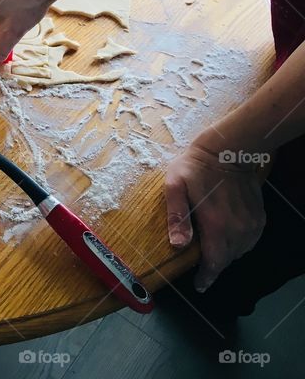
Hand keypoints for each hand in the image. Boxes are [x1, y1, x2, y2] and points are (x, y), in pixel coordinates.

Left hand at [164, 132, 265, 291]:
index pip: (214, 261)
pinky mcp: (259, 217)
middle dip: (214, 267)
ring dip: (226, 256)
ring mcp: (251, 223)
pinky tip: (227, 238)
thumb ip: (177, 216)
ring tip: (212, 253)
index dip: (207, 277)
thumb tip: (178, 245)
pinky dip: (238, 244)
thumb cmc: (196, 166)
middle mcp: (238, 228)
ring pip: (240, 251)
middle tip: (201, 269)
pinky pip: (250, 240)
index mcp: (216, 224)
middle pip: (227, 259)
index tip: (199, 285)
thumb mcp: (175, 186)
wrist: (229, 150)